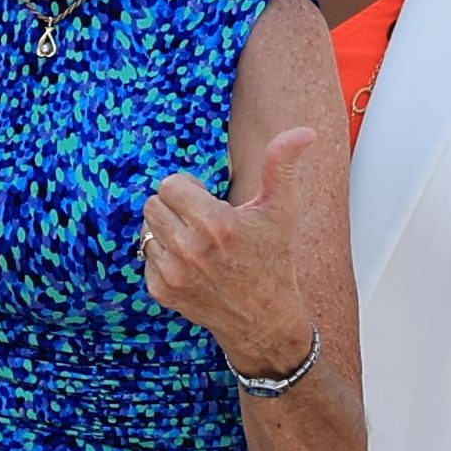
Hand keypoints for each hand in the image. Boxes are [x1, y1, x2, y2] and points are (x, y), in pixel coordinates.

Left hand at [140, 124, 327, 373]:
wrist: (264, 319)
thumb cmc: (274, 259)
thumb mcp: (281, 210)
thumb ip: (282, 165)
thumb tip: (304, 132)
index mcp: (216, 224)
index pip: (171, 184)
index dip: (189, 189)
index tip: (208, 201)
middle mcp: (190, 249)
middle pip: (154, 204)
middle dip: (175, 207)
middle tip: (202, 221)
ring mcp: (173, 273)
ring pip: (148, 230)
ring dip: (168, 231)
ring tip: (198, 244)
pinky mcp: (161, 291)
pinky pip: (146, 257)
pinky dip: (164, 257)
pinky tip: (191, 266)